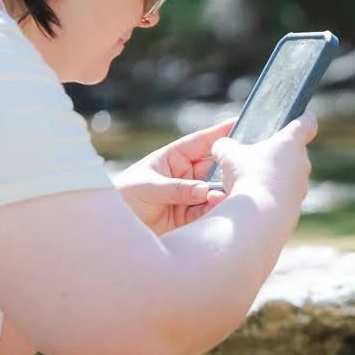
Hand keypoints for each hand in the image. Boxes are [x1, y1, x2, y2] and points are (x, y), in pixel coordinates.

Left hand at [114, 117, 230, 235]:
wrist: (114, 230)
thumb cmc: (123, 198)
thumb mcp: (147, 187)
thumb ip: (177, 188)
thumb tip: (206, 191)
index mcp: (172, 159)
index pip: (200, 143)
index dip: (219, 134)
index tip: (239, 123)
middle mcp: (185, 176)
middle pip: (213, 168)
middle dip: (228, 168)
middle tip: (241, 169)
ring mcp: (189, 197)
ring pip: (215, 191)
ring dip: (224, 193)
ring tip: (230, 194)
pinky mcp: (191, 218)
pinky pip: (209, 213)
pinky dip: (217, 212)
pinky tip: (222, 209)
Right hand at [211, 114, 315, 207]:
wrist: (260, 217)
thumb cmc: (247, 177)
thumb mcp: (228, 155)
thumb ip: (225, 146)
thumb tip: (223, 146)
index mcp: (290, 143)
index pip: (306, 124)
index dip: (304, 117)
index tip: (303, 114)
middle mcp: (301, 164)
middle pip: (294, 153)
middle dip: (278, 153)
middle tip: (259, 154)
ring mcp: (301, 188)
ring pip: (288, 177)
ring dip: (273, 177)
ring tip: (250, 181)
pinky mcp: (296, 208)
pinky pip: (283, 197)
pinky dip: (271, 196)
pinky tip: (253, 201)